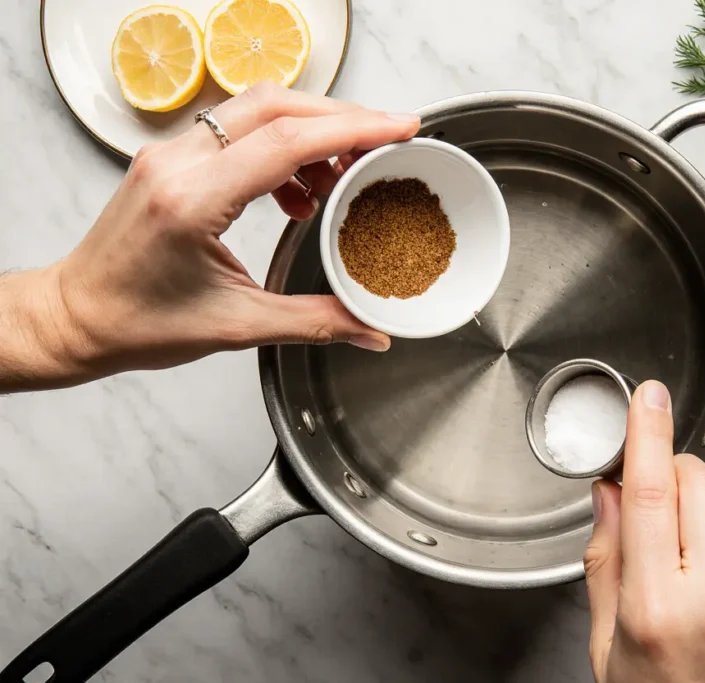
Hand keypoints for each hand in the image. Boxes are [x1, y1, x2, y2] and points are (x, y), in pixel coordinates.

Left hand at [1, 82, 418, 389]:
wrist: (77, 318)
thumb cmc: (137, 323)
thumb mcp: (236, 327)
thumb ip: (314, 322)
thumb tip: (372, 330)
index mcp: (192, 200)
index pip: (287, 141)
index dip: (353, 129)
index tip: (399, 129)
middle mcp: (177, 163)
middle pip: (275, 105)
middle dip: (340, 118)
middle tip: (385, 143)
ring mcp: (169, 153)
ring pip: (256, 110)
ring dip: (310, 131)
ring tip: (341, 176)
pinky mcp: (170, 158)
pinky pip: (237, 131)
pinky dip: (282, 147)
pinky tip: (298, 192)